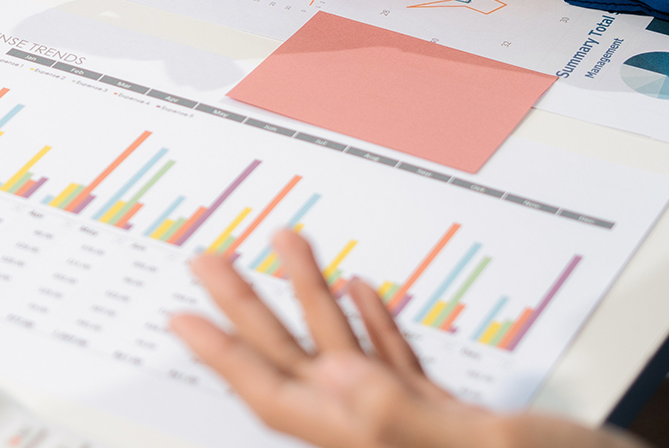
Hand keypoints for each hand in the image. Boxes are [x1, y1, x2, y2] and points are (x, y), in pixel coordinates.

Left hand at [170, 230, 640, 447]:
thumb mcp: (488, 443)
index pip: (278, 391)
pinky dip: (376, 327)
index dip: (224, 352)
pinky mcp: (459, 424)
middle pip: (296, 365)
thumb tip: (333, 381)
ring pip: (347, 357)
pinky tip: (364, 290)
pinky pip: (399, 369)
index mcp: (377, 435)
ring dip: (312, 298)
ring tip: (284, 242)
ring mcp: (417, 430)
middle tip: (205, 261)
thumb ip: (402, 411)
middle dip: (246, 310)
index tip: (180, 314)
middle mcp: (384, 434)